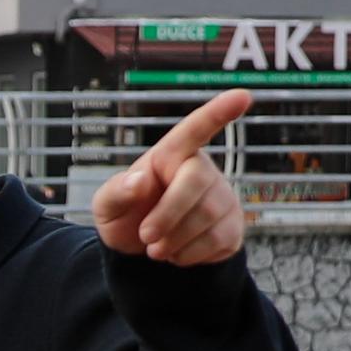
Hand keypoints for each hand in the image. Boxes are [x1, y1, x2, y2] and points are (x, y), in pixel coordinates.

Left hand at [93, 87, 255, 267]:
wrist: (143, 255)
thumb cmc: (126, 217)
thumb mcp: (107, 206)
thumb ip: (116, 192)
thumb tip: (139, 179)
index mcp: (170, 155)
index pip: (195, 128)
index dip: (219, 112)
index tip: (243, 95)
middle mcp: (202, 170)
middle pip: (196, 183)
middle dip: (168, 215)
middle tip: (146, 237)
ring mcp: (222, 197)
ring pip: (208, 216)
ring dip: (175, 240)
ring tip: (157, 247)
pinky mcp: (233, 226)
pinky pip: (219, 240)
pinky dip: (190, 255)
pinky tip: (177, 252)